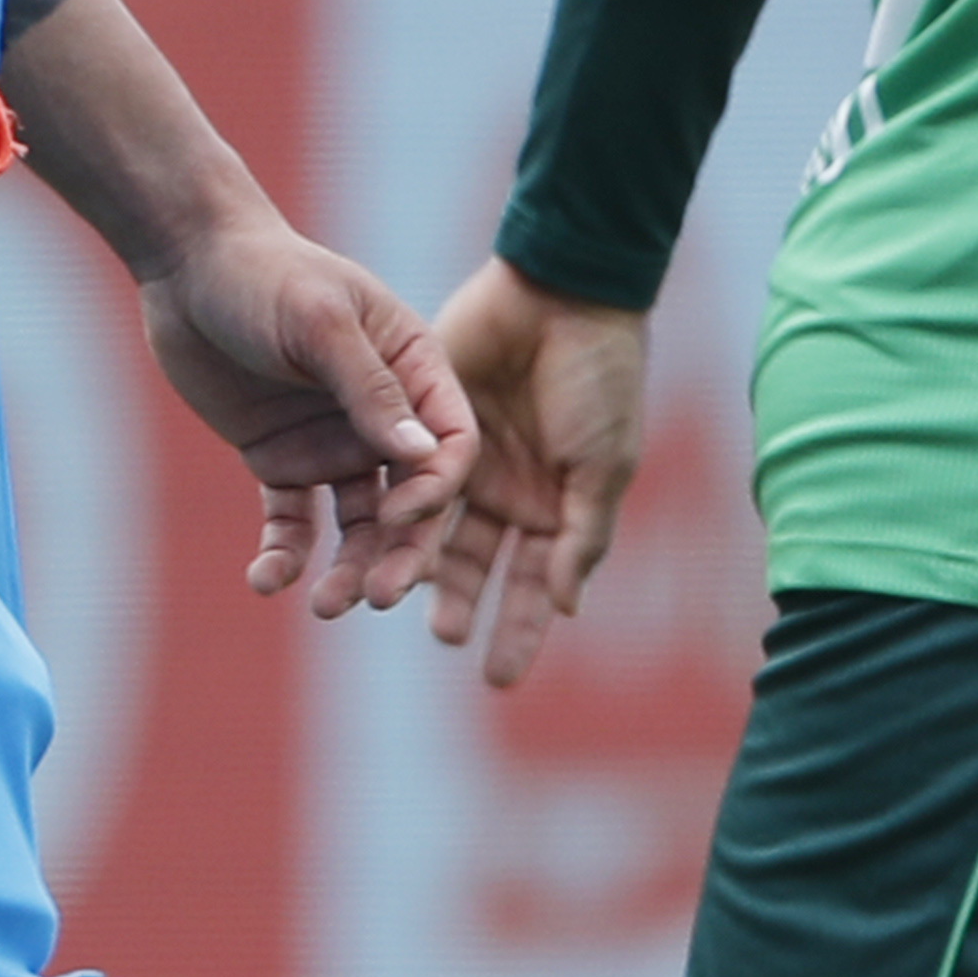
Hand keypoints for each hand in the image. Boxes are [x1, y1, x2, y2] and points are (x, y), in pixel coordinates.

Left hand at [135, 210, 477, 618]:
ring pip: (357, 524)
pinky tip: (266, 580)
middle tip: (376, 598)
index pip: (450, 443)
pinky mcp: (282, 460)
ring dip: (348, 568)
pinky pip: (293, 522)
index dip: (435, 488)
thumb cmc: (264, 273)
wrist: (186, 262)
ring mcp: (333, 440)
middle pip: (411, 498)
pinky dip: (285, 556)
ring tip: (323, 607)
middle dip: (399, 551)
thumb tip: (424, 460)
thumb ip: (371, 389)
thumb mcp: (320, 322)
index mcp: (414, 368)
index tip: (397, 517)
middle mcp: (383, 414)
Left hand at [422, 258, 652, 689]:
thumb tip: (566, 608)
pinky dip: (388, 508)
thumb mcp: (603, 465)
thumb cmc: (600, 380)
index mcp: (554, 505)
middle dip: (458, 602)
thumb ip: (582, 535)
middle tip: (441, 636)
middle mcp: (503, 490)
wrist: (561, 296)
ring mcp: (460, 456)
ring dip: (410, 564)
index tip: (500, 680)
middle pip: (475, 563)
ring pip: (429, 525)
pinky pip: (400, 475)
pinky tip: (375, 536)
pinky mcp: (423, 419)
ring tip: (387, 600)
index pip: (531, 583)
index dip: (518, 629)